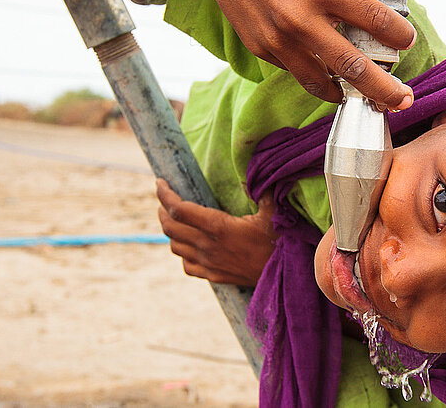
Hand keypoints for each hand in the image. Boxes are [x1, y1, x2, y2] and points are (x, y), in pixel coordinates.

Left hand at [156, 179, 277, 285]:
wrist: (286, 276)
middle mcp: (208, 246)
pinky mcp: (214, 275)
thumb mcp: (273, 212)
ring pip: (175, 246)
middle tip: (165, 199)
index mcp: (218, 227)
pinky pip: (187, 265)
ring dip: (170, 231)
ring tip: (174, 219)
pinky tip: (188, 245)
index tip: (160, 182)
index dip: (164, 195)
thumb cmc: (279, 241)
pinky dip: (182, 253)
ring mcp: (209, 263)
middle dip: (162, 210)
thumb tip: (254, 169)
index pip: (178, 210)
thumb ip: (261, 189)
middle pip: (170, 228)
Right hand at [203, 0, 415, 109]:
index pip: (375, 20)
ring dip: (345, 93)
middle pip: (354, 68)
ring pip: (321, 83)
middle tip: (402, 100)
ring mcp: (278, 41)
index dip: (399, 35)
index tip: (407, 40)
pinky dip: (313, 74)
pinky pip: (294, 70)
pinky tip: (323, 71)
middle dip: (385, 90)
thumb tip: (370, 15)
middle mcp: (301, 20)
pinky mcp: (260, 49)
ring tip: (362, 98)